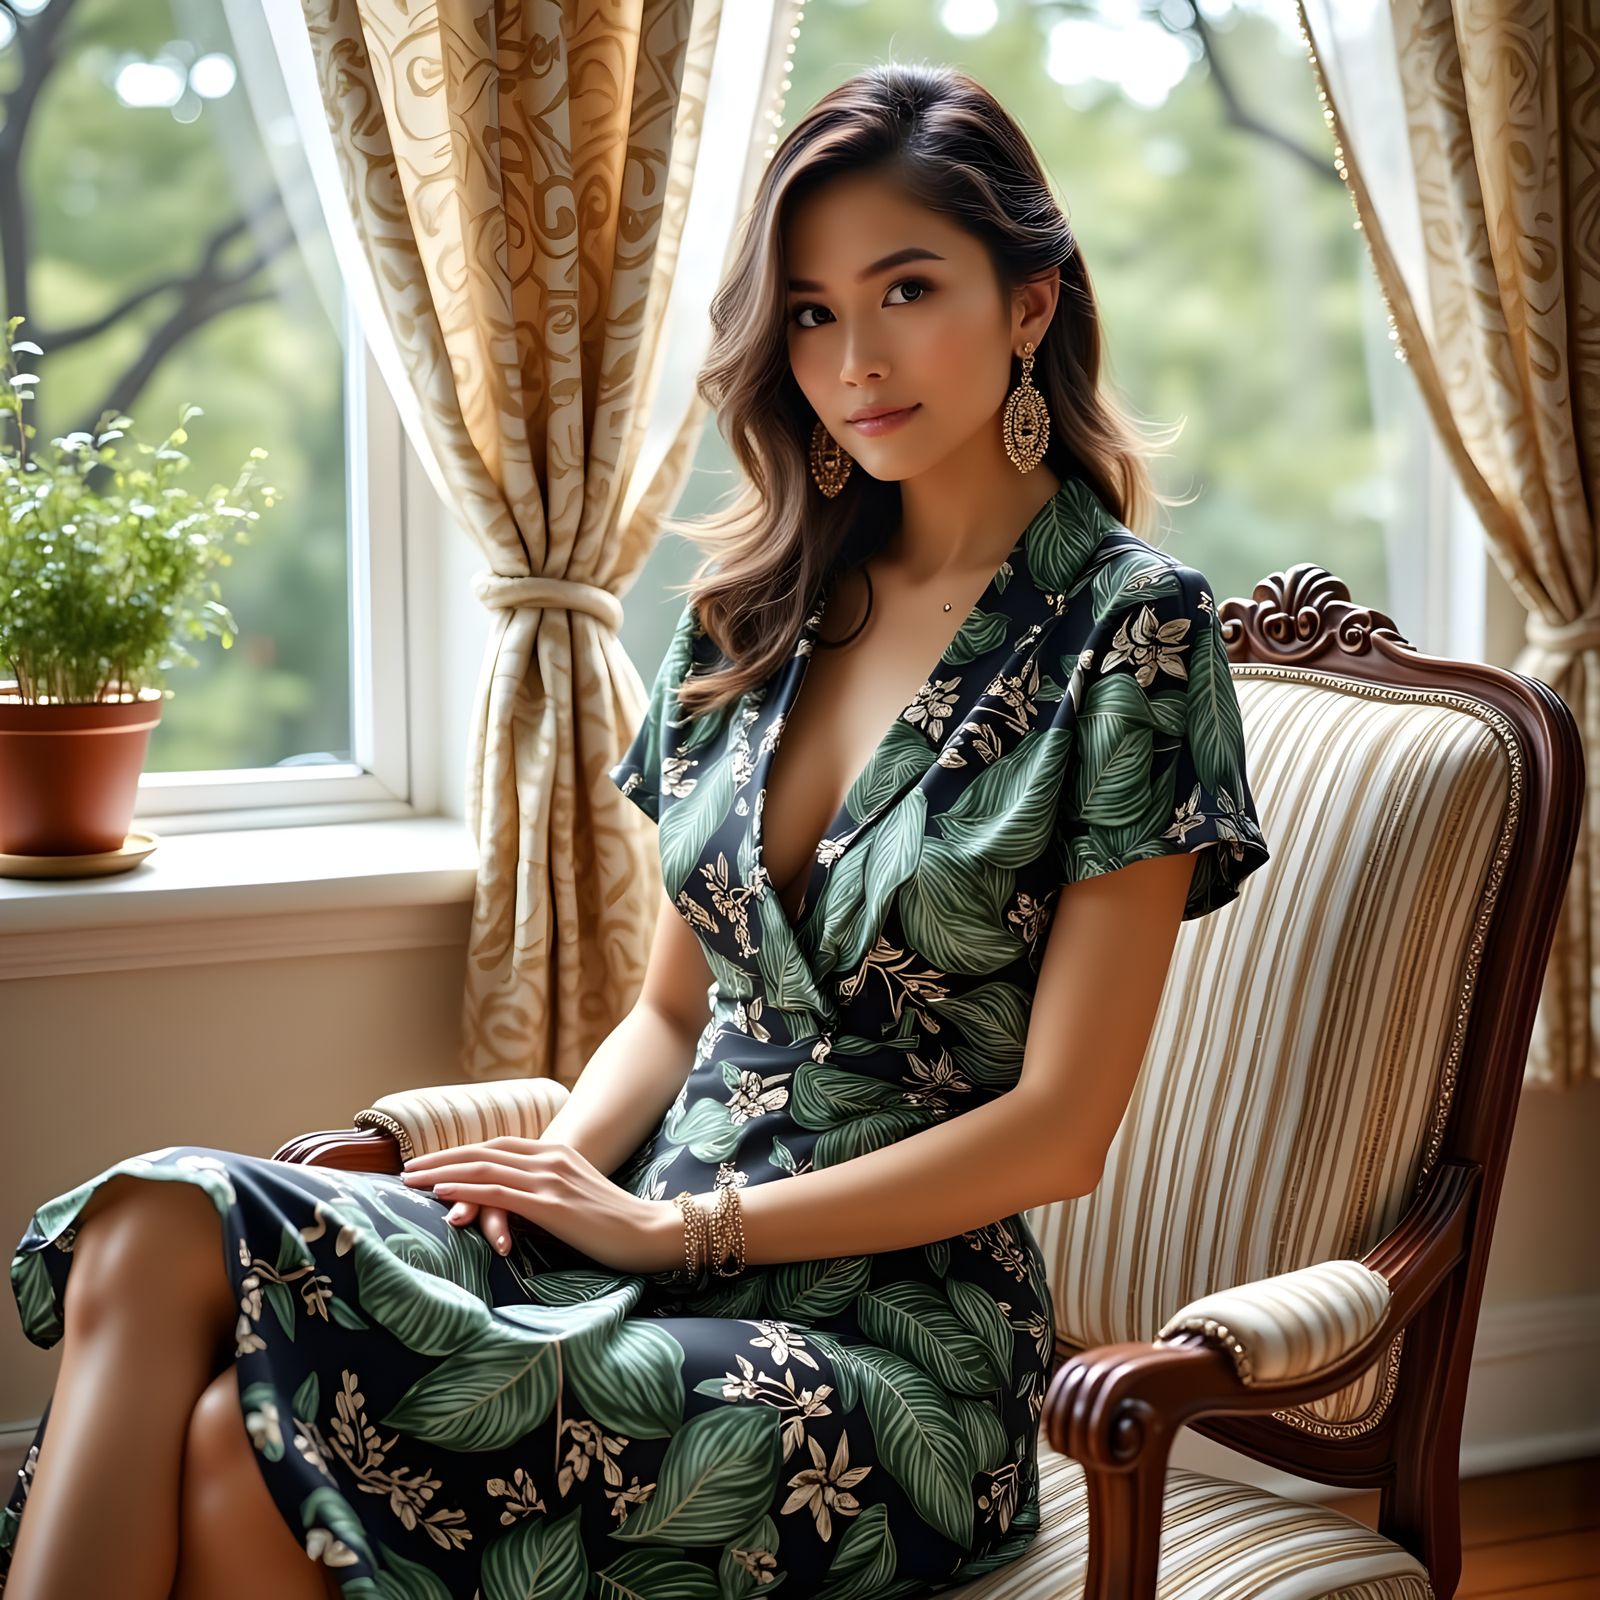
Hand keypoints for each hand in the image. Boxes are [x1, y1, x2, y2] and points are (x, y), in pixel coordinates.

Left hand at [399, 1136, 678, 1273]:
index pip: (497, 1145)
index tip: (431, 1162)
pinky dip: (467, 1188)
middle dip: (442, 1158)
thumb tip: (518, 1206)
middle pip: (484, 1150)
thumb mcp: (577, 1198)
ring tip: (412, 1179)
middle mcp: (551, 1158)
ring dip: (443, 1171)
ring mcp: (551, 1179)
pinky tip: (443, 1192)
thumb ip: (548, 1193)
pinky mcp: (552, 1204)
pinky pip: (500, 1191)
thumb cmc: (617, 1225)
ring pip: (485, 1167)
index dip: (460, 1152)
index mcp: (557, 1153)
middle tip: (408, 1169)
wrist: (651, 1232)